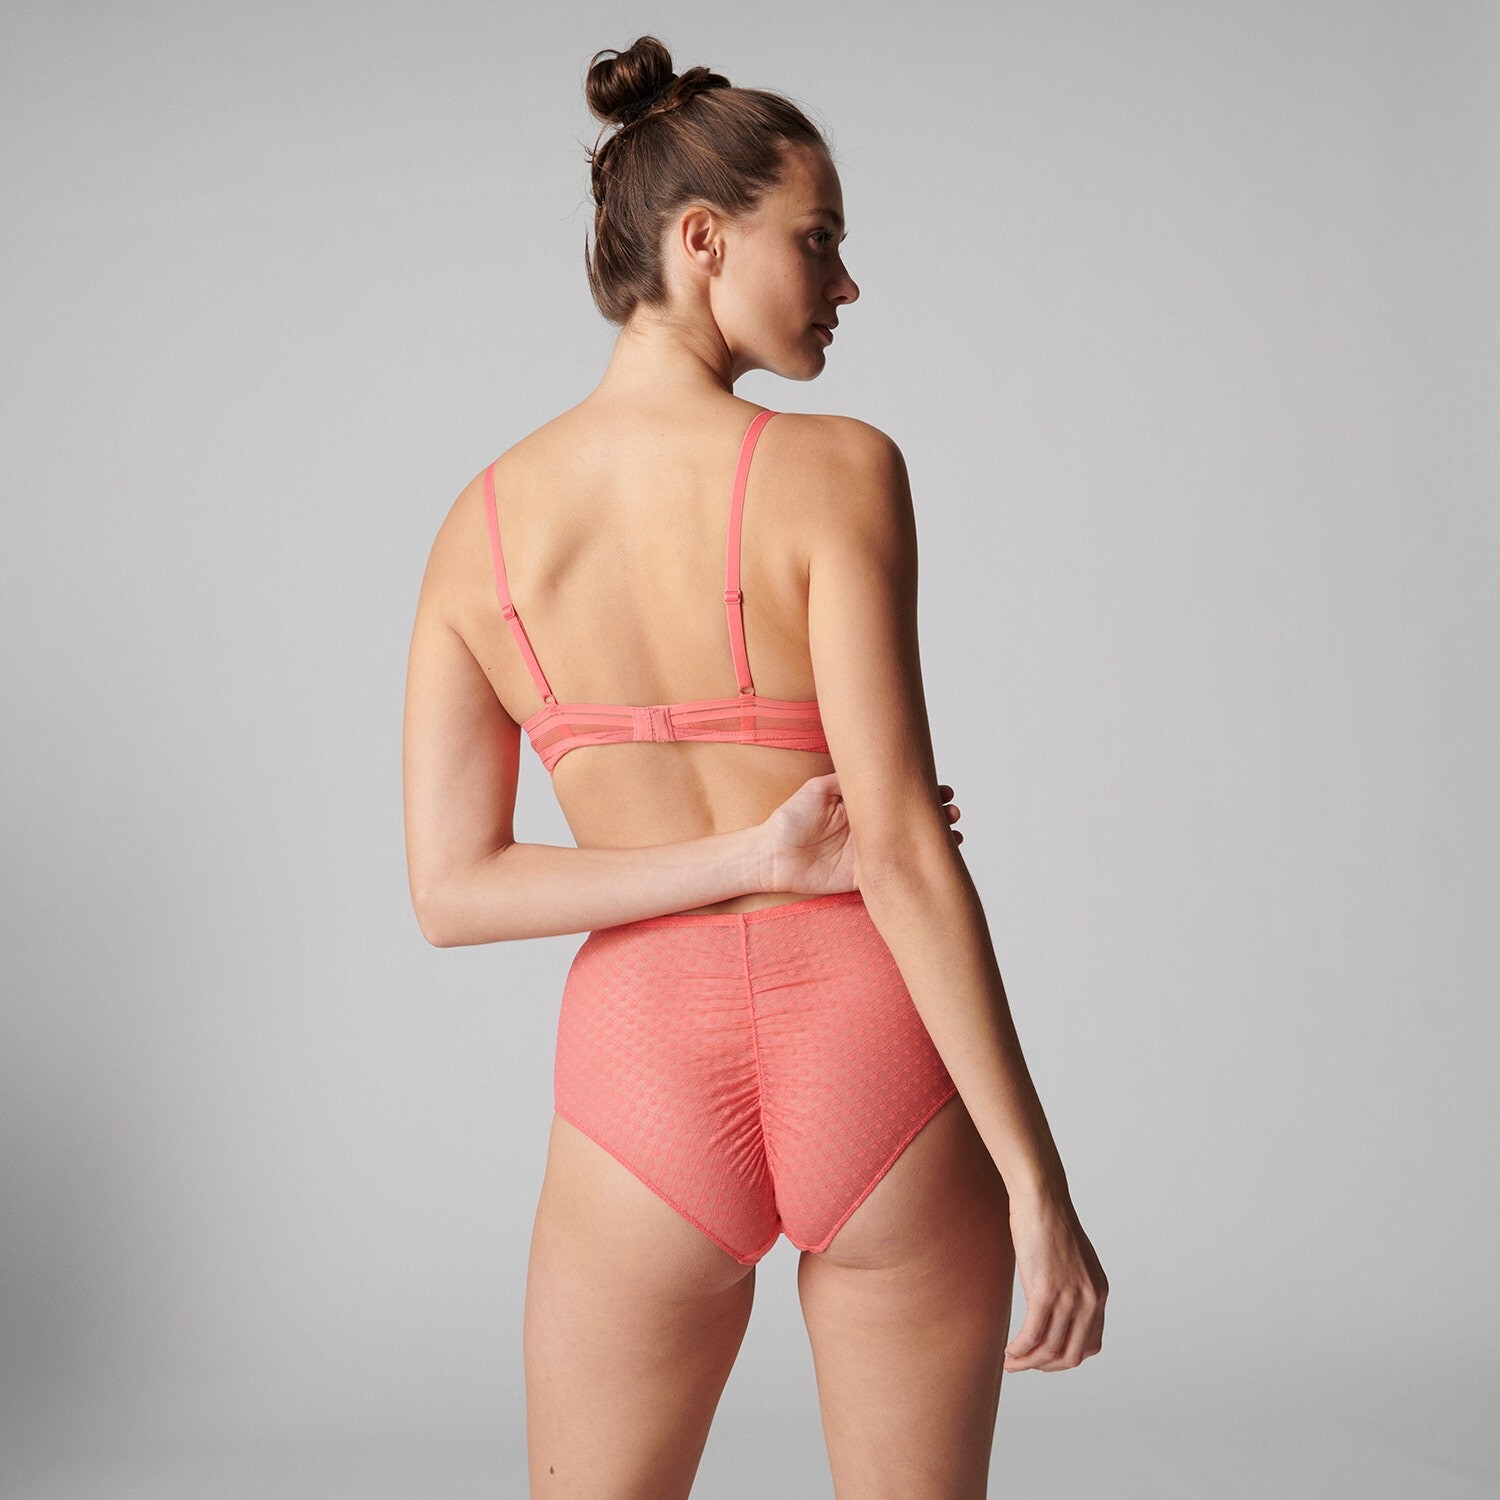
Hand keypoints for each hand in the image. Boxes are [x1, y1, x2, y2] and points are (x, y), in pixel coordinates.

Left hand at [760, 772, 962, 893]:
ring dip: (933, 842)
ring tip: (953, 836)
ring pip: (908, 848)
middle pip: (910, 823)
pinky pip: (893, 873)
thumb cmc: (790, 819)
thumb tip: (873, 767)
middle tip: (952, 812)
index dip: (922, 796)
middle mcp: (871, 830)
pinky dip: (913, 869)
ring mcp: (869, 854)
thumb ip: (845, 780)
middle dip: (936, 817)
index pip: (898, 800)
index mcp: (862, 808)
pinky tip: (933, 862)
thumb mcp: (818, 789)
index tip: (944, 791)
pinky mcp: (863, 876)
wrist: (772, 855)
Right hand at [1002, 1192, 1107, 1372]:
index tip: (1045, 1357)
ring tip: (1010, 1362)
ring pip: (1049, 1349)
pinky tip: (1008, 1351)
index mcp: (1099, 1294)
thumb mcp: (1073, 1261)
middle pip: (1071, 1355)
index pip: (1090, 1345)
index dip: (1066, 1358)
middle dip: (1046, 1367)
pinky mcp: (1045, 1292)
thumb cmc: (1050, 1223)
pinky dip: (1019, 1350)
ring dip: (1028, 1362)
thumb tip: (1058, 1308)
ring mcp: (1069, 1298)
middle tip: (1025, 1365)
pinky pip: (1032, 1335)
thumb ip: (1073, 1287)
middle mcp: (1090, 1300)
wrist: (1042, 1199)